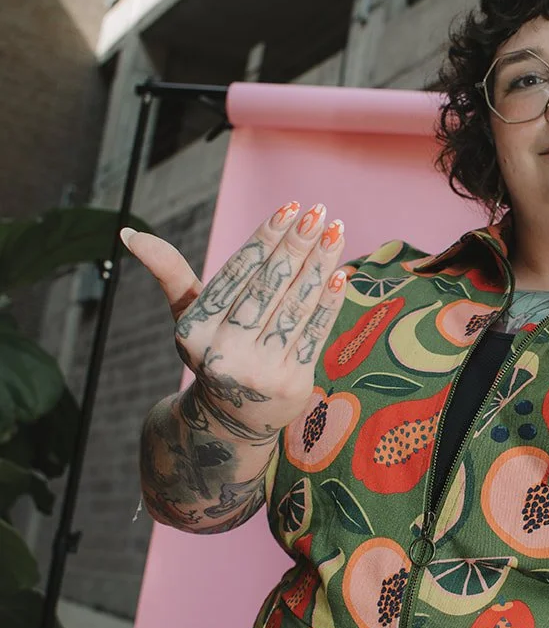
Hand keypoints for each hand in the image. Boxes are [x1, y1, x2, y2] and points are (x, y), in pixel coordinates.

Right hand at [121, 201, 348, 441]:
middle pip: (267, 287)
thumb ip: (169, 273)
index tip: (289, 207)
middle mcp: (223, 351)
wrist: (230, 420)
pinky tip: (340, 272)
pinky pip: (313, 334)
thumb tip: (129, 234)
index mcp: (194, 330)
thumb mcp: (186, 316)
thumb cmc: (212, 349)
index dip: (265, 239)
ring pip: (293, 307)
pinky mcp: (290, 384)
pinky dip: (328, 302)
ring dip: (319, 266)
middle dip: (295, 246)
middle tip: (318, 211)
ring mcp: (258, 371)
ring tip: (336, 231)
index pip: (237, 274)